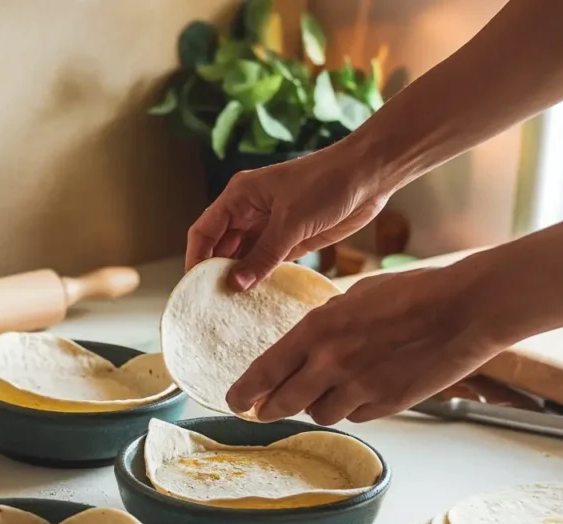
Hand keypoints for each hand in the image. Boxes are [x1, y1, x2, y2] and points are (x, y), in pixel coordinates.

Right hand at [185, 140, 389, 290]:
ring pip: (242, 259)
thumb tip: (235, 285)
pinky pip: (266, 264)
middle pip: (220, 248)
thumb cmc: (327, 184)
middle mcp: (248, 213)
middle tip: (211, 305)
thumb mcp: (291, 221)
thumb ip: (263, 255)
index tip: (193, 288)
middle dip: (214, 274)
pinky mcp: (290, 241)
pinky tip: (255, 300)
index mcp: (239, 197)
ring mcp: (269, 228)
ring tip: (231, 308)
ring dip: (238, 280)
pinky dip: (259, 280)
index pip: (204, 231)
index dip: (195, 259)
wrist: (370, 176)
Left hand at [224, 266, 505, 424]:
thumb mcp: (353, 298)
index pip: (266, 370)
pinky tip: (362, 389)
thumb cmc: (412, 294)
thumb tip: (305, 342)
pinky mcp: (387, 405)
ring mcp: (360, 388)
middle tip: (263, 410)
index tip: (233, 401)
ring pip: (319, 413)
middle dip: (270, 408)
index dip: (245, 391)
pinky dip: (351, 408)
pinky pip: (354, 416)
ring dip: (316, 405)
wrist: (464, 310)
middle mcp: (332, 363)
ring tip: (326, 389)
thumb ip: (324, 323)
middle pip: (284, 403)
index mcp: (318, 330)